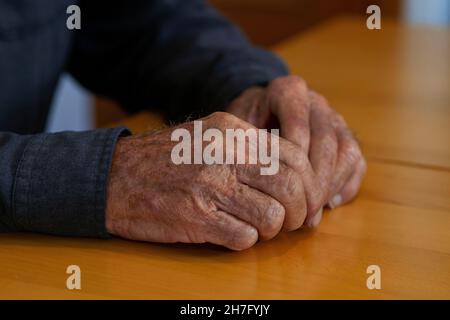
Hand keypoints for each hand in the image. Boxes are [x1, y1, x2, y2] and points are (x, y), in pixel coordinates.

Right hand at [106, 112, 324, 249]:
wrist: (113, 177)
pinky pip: (245, 238)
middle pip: (291, 186)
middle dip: (300, 210)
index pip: (294, 155)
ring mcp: (210, 186)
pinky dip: (246, 240)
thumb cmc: (165, 159)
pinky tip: (231, 232)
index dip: (310, 183)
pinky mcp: (196, 218)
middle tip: (293, 220)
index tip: (308, 200)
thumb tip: (293, 174)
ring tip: (258, 226)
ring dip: (273, 229)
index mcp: (231, 130)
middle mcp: (225, 154)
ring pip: (273, 216)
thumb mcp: (208, 136)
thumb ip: (248, 148)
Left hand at [227, 76, 365, 225]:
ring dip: (331, 187)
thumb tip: (263, 185)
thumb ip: (249, 148)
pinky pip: (355, 159)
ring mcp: (333, 117)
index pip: (298, 130)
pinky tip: (329, 204)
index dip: (295, 167)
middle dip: (315, 183)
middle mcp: (315, 101)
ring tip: (312, 214)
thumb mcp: (236, 127)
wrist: (259, 108)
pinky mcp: (344, 134)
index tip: (285, 195)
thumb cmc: (244, 122)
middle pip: (326, 143)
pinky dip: (346, 184)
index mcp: (288, 91)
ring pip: (346, 152)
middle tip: (302, 214)